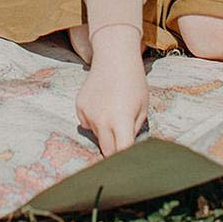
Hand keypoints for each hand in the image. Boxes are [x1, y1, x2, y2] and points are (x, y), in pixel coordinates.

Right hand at [75, 26, 147, 155]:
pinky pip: (88, 124)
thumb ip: (134, 130)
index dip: (126, 160)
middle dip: (115, 151)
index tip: (130, 164)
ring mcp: (88, 114)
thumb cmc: (133, 81)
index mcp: (120, 121)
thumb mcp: (142, 107)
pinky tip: (103, 105)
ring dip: (106, 133)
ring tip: (114, 112)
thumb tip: (127, 148)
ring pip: (97, 136)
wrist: (114, 57)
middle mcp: (102, 120)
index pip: (121, 153)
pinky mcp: (80, 107)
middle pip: (107, 151)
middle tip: (123, 143)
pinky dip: (95, 121)